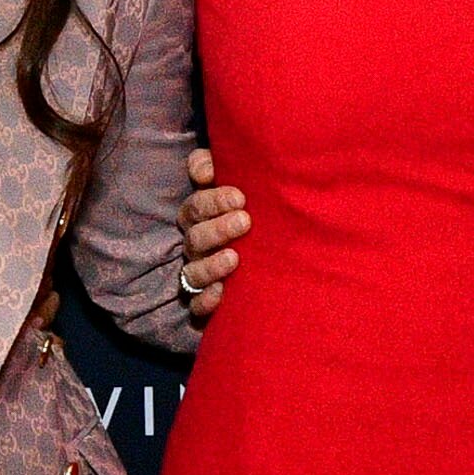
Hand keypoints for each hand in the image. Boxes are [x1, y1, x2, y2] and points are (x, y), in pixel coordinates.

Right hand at [179, 144, 248, 326]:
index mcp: (201, 218)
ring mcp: (201, 275)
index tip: (240, 197)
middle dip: (217, 229)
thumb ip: (219, 166)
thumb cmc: (258, 211)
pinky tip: (222, 292)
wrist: (282, 255)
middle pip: (194, 239)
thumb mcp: (244, 182)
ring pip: (191, 273)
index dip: (213, 201)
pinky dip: (205, 301)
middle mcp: (197, 247)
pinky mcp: (208, 303)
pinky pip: (196, 307)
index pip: (196, 207)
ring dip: (210, 265)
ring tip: (234, 258)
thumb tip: (204, 171)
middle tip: (245, 221)